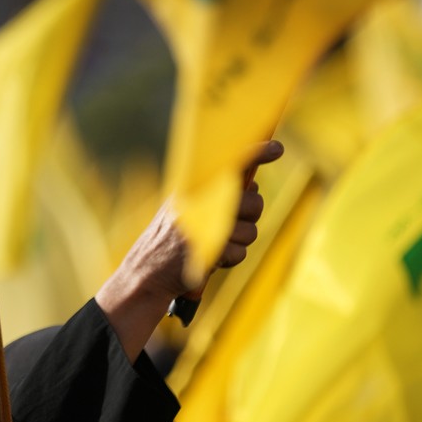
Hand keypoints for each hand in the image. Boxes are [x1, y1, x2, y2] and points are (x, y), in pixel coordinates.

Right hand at [95, 140, 281, 359]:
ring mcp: (204, 225)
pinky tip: (211, 258)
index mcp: (193, 187)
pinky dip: (229, 259)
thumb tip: (252, 188)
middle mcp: (199, 200)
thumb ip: (216, 195)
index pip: (230, 163)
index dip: (257, 152)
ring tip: (215, 245)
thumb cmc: (169, 240)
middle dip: (250, 215)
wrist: (145, 273)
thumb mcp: (185, 209)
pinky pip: (240, 252)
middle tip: (231, 223)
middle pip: (253, 201)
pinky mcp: (208, 250)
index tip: (277, 148)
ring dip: (238, 242)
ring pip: (250, 230)